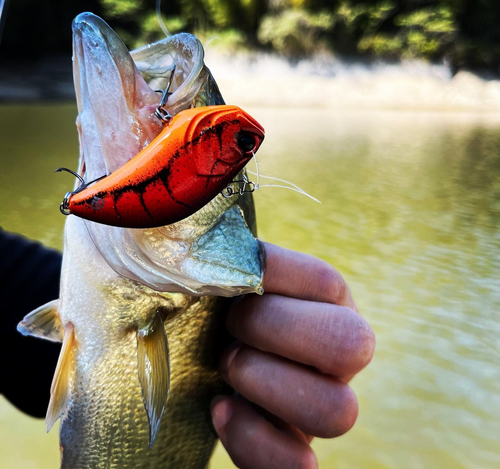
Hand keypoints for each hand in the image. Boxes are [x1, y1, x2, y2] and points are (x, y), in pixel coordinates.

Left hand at [211, 242, 375, 468]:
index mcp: (327, 298)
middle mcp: (338, 350)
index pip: (325, 282)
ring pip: (338, 413)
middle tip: (232, 327)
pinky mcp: (294, 446)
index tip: (231, 280)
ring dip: (266, 384)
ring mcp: (321, 401)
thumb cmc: (208, 301)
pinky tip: (221, 408)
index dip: (271, 277)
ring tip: (226, 366)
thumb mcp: (212, 268)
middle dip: (274, 330)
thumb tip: (209, 241)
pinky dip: (254, 441)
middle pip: (350, 346)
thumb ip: (221, 253)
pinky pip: (297, 468)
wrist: (199, 348)